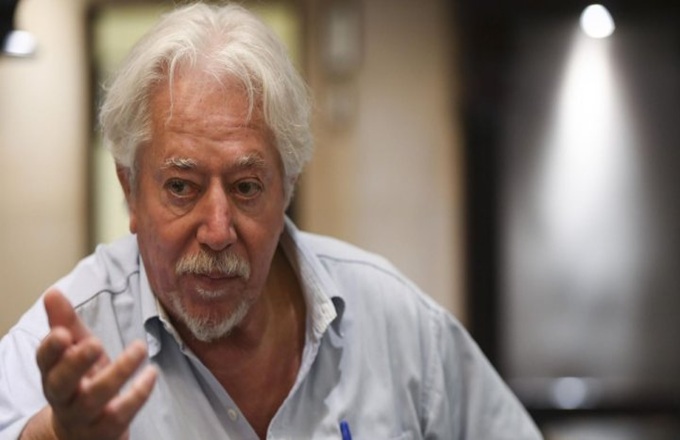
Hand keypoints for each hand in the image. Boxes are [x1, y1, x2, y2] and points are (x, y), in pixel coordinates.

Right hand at [27, 289, 156, 438]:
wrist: (82, 433)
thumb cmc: (81, 382)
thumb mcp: (75, 352)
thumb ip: (65, 323)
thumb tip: (52, 292)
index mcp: (53, 373)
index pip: (44, 361)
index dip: (50, 349)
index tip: (62, 333)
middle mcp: (64, 397)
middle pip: (62, 383)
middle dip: (76, 363)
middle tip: (95, 343)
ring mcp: (84, 416)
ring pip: (95, 398)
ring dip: (118, 372)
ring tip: (140, 348)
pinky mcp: (106, 430)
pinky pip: (121, 415)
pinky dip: (137, 395)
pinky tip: (152, 373)